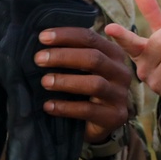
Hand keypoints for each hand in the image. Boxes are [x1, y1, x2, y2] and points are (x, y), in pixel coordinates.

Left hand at [36, 25, 133, 143]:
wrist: (100, 123)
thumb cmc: (87, 89)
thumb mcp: (85, 68)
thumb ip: (74, 53)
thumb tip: (43, 40)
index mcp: (114, 54)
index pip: (90, 38)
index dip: (66, 36)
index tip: (42, 37)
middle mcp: (121, 72)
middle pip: (94, 58)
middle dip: (63, 56)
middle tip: (39, 59)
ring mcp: (120, 95)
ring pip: (94, 84)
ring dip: (66, 81)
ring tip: (44, 82)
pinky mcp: (115, 116)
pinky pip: (89, 110)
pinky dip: (66, 107)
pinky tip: (48, 106)